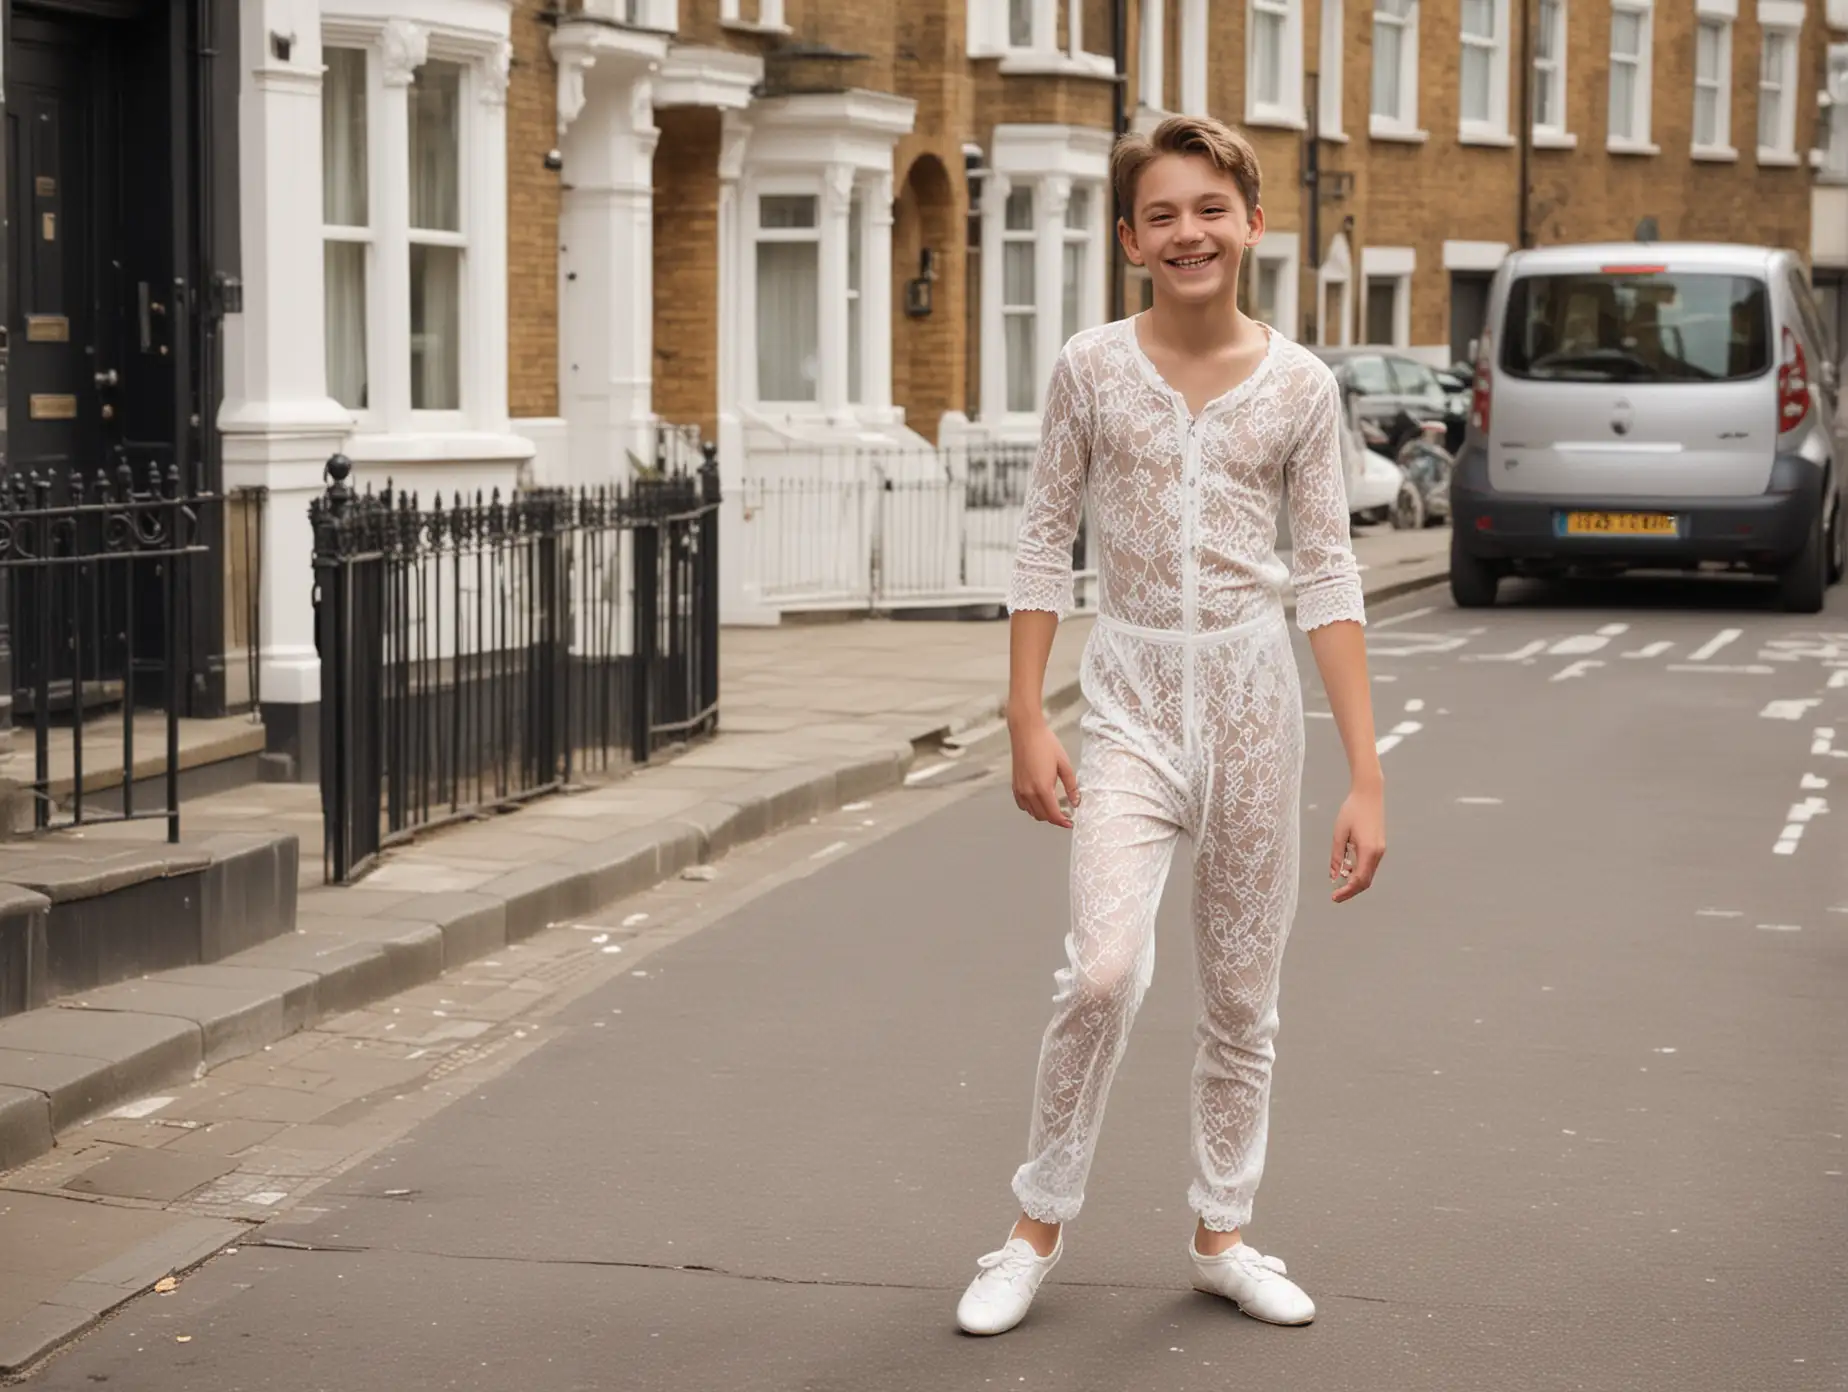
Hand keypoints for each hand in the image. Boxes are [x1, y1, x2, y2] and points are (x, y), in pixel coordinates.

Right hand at [1011, 717, 1079, 828]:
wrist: (1026, 732)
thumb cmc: (1046, 744)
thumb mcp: (1064, 765)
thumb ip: (1071, 786)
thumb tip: (1075, 802)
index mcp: (1042, 788)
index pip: (1053, 814)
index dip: (1063, 822)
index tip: (1070, 823)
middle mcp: (1029, 792)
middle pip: (1042, 816)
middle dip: (1054, 818)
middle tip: (1065, 814)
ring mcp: (1020, 789)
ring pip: (1032, 812)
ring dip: (1043, 814)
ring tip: (1054, 807)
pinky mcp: (1015, 785)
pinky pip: (1023, 805)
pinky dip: (1032, 808)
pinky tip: (1040, 800)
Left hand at [1329, 783, 1384, 902]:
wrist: (1369, 794)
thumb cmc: (1352, 811)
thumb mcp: (1339, 834)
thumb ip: (1336, 857)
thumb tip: (1333, 876)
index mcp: (1368, 850)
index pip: (1359, 880)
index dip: (1347, 891)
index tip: (1334, 897)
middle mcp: (1377, 853)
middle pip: (1366, 881)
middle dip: (1351, 891)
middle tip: (1335, 896)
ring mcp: (1380, 850)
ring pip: (1368, 874)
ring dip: (1354, 881)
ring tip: (1338, 881)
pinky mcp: (1379, 846)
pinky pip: (1369, 865)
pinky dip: (1358, 871)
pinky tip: (1346, 867)